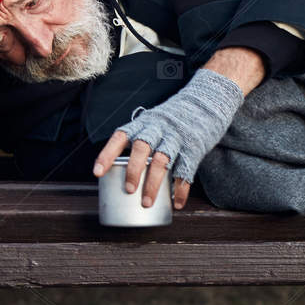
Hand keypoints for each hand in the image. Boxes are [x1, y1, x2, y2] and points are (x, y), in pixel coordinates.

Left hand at [92, 68, 245, 209]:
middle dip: (134, 171)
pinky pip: (185, 171)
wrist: (207, 102)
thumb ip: (141, 138)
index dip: (107, 154)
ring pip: (162, 162)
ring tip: (147, 202)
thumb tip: (122, 168)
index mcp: (145, 123)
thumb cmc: (175, 117)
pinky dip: (180, 190)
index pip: (121, 137)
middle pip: (142, 149)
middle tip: (129, 190)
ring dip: (153, 184)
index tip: (97, 172)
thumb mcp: (154, 121)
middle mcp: (159, 129)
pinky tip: (176, 202)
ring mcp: (177, 138)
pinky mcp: (194, 148)